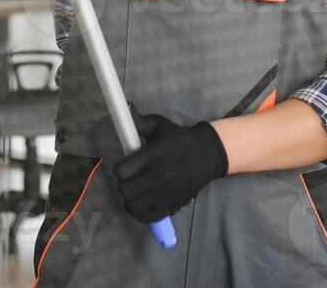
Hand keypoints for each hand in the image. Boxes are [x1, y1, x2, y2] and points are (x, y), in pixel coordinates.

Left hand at [113, 110, 228, 223]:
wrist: (206, 154)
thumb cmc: (178, 139)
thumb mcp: (159, 125)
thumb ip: (139, 121)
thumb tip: (124, 109)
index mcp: (154, 154)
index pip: (123, 170)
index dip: (120, 169)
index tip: (125, 166)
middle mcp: (160, 175)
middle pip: (126, 189)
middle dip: (124, 183)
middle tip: (130, 179)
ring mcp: (167, 193)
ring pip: (134, 205)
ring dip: (130, 199)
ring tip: (135, 191)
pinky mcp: (173, 205)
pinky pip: (147, 217)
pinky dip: (138, 213)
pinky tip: (139, 204)